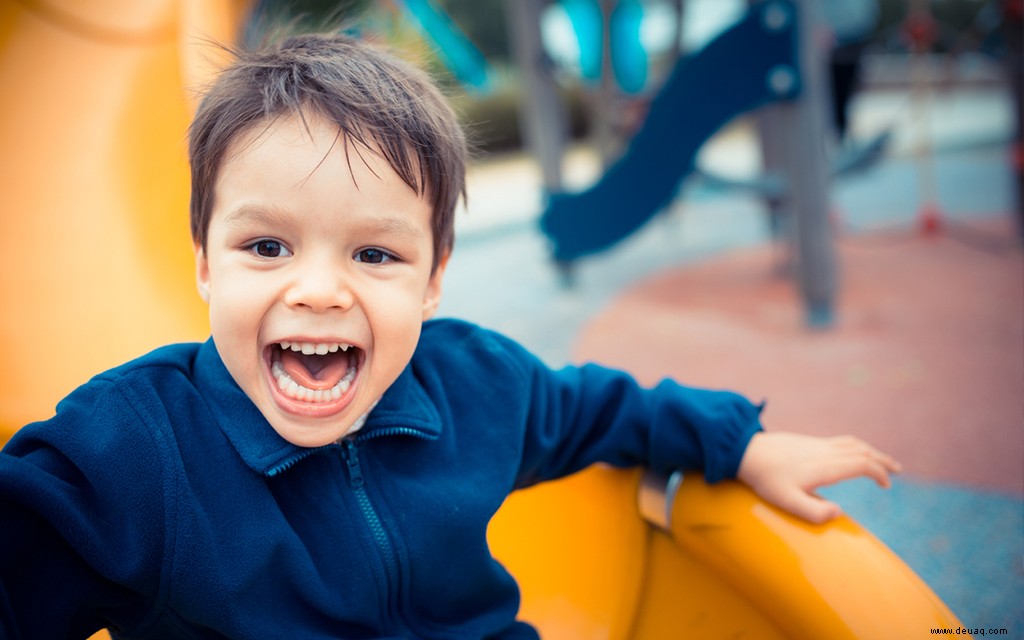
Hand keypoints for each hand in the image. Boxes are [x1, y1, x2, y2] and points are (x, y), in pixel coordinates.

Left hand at [736, 432, 901, 524]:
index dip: (879, 472)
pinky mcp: (808, 441)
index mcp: (825, 465)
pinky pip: (840, 441)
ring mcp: (816, 444)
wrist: (745, 451)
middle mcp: (825, 451)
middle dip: (882, 461)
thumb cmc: (766, 479)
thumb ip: (813, 512)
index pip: (862, 464)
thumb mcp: (787, 501)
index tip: (887, 484)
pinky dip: (856, 447)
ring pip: (852, 443)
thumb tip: (838, 512)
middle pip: (862, 451)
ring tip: (880, 461)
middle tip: (896, 471)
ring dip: (870, 451)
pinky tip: (853, 456)